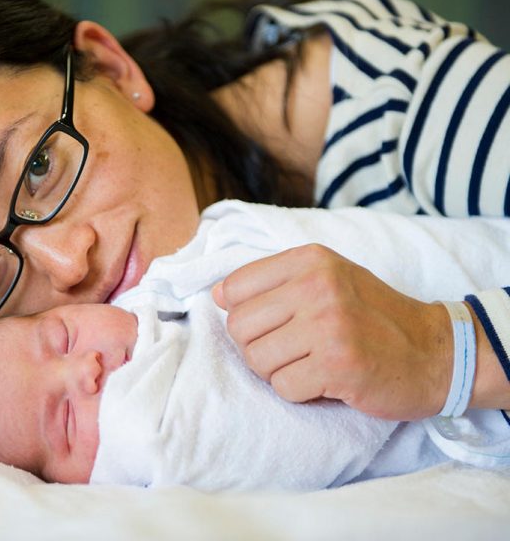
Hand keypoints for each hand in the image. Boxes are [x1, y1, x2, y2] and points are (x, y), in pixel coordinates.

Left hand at [213, 244, 451, 420]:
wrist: (437, 352)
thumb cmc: (373, 316)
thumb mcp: (328, 278)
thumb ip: (274, 281)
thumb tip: (216, 294)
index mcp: (310, 260)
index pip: (233, 287)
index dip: (243, 314)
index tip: (270, 325)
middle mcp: (317, 285)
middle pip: (239, 327)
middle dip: (256, 347)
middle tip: (290, 351)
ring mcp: (328, 324)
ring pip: (256, 359)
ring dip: (277, 372)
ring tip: (307, 365)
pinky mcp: (338, 364)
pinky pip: (283, 387)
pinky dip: (299, 392)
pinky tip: (324, 381)